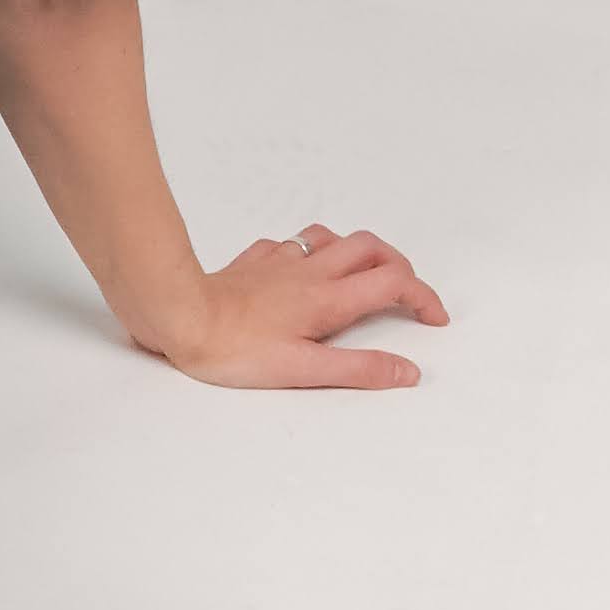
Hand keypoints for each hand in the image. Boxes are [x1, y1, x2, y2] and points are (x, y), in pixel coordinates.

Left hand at [149, 222, 449, 391]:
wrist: (177, 316)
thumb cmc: (232, 348)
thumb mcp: (303, 370)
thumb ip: (358, 369)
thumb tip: (405, 371)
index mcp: (328, 298)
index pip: (394, 282)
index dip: (423, 296)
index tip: (432, 318)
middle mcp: (309, 272)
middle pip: (371, 247)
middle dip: (398, 265)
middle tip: (405, 292)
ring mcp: (279, 263)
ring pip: (331, 237)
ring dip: (355, 251)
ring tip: (360, 275)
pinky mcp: (252, 262)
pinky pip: (288, 245)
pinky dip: (306, 252)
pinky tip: (298, 271)